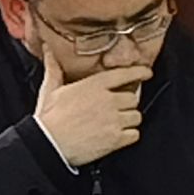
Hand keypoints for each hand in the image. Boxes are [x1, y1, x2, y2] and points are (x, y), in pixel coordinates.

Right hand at [35, 47, 149, 166]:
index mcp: (94, 85)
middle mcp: (109, 100)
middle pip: (133, 98)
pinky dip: (128, 136)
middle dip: (126, 104)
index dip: (140, 72)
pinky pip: (134, 134)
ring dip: (128, 120)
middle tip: (116, 108)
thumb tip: (48, 50)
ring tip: (115, 123)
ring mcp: (114, 120)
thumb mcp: (49, 90)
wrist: (47, 144)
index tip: (146, 73)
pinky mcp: (116, 139)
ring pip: (136, 116)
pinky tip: (116, 136)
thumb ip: (54, 68)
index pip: (125, 74)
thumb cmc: (47, 118)